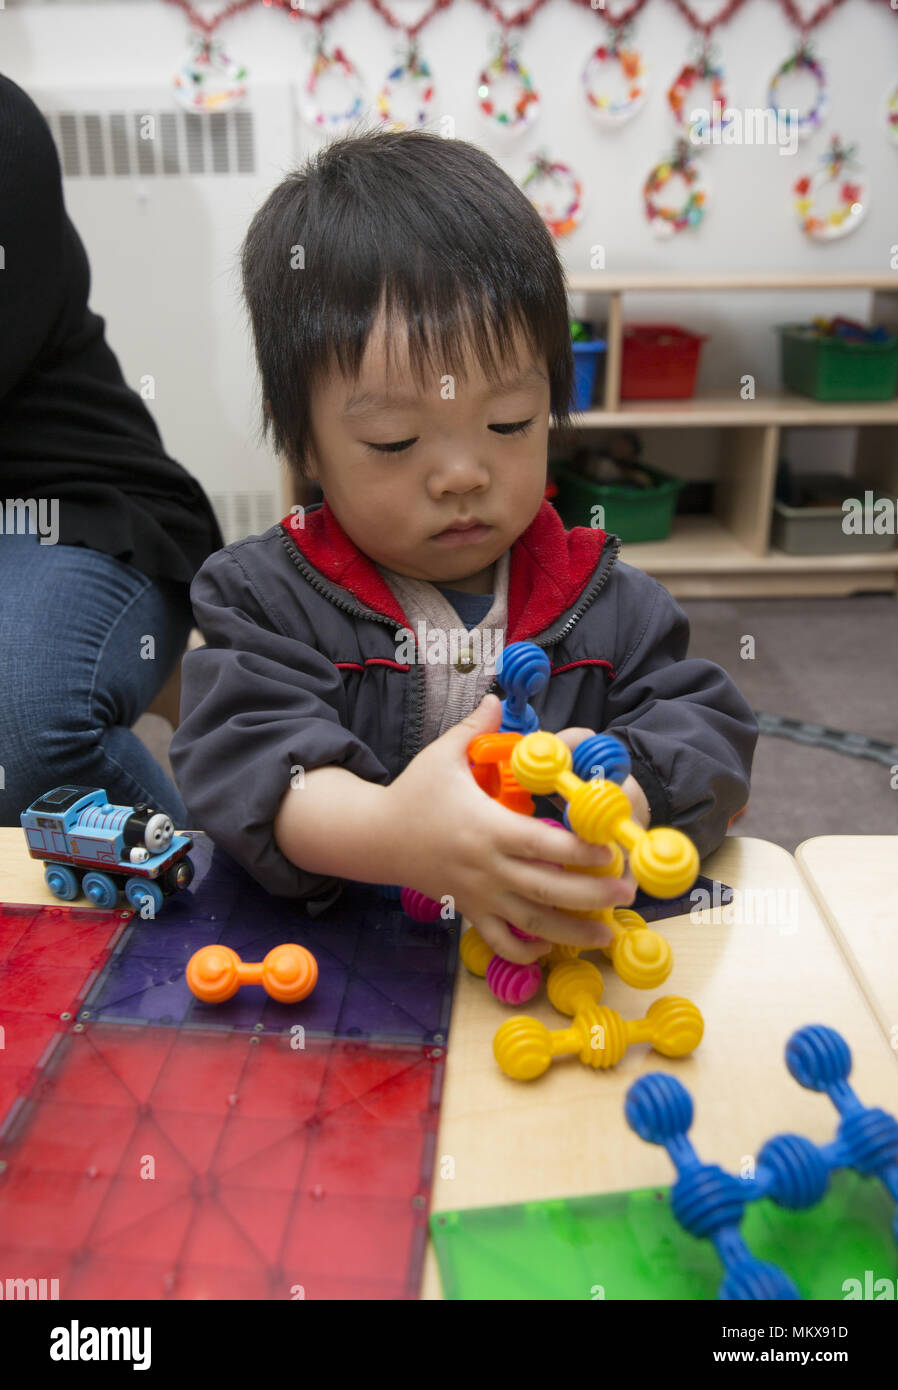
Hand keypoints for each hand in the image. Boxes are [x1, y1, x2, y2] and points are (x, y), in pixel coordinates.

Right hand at [382, 697, 636, 963]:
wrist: (376, 838)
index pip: (542, 843)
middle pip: (546, 888)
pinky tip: (552, 947)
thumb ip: (474, 728)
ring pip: (531, 923)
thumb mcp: (441, 755)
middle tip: (627, 889)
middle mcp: (487, 867)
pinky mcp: (470, 912)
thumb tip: (497, 697)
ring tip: (606, 932)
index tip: (610, 848)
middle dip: (591, 894)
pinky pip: (501, 941)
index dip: (580, 850)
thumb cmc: (414, 794)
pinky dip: (527, 951)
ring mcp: (479, 895)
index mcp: (487, 827)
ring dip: (571, 931)